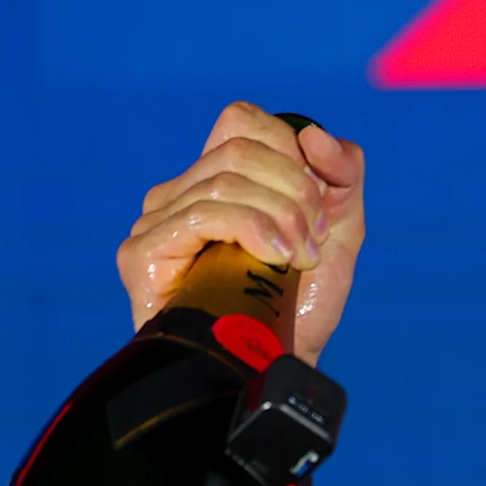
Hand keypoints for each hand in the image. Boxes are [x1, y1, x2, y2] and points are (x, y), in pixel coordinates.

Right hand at [115, 102, 366, 361]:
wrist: (278, 366)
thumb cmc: (301, 303)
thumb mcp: (339, 231)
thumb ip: (343, 175)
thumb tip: (316, 135)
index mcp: (218, 178)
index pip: (243, 120)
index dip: (290, 148)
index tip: (319, 202)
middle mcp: (180, 193)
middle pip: (240, 146)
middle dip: (296, 190)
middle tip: (313, 240)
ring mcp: (156, 221)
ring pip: (225, 181)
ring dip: (282, 217)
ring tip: (298, 259)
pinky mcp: (143, 253)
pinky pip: (201, 213)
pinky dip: (253, 230)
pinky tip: (274, 259)